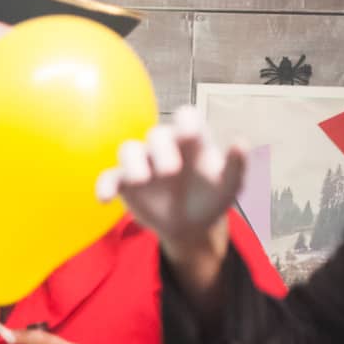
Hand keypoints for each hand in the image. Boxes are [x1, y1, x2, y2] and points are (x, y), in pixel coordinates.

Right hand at [97, 106, 242, 262]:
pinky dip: (104, 186)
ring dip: (132, 162)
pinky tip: (105, 200)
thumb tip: (240, 143)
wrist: (190, 226)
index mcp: (192, 140)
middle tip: (170, 172)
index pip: (186, 117)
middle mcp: (164, 146)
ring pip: (128, 149)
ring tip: (140, 180)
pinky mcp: (124, 182)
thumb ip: (236, 166)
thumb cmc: (211, 198)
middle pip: (156, 134)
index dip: (186, 122)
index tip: (190, 136)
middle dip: (162, 150)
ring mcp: (142, 163)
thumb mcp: (230, 187)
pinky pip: (109, 177)